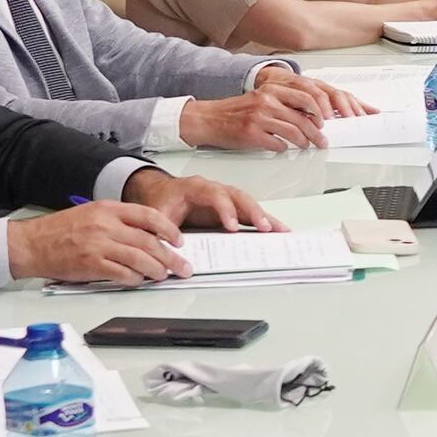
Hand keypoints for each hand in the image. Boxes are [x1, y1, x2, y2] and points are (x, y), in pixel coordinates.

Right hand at [9, 201, 187, 286]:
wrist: (32, 244)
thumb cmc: (60, 230)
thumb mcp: (91, 213)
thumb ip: (118, 221)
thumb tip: (147, 238)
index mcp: (108, 209)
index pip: (148, 215)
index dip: (168, 229)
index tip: (179, 240)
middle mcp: (106, 225)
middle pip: (149, 240)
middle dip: (170, 256)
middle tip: (182, 266)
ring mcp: (99, 245)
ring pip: (140, 258)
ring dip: (156, 270)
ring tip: (164, 275)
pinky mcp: (92, 264)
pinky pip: (122, 274)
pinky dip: (135, 279)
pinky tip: (139, 281)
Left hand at [131, 170, 270, 232]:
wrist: (161, 193)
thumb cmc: (161, 201)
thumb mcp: (156, 214)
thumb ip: (161, 230)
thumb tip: (166, 250)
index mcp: (195, 187)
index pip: (215, 194)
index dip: (225, 210)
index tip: (232, 227)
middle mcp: (214, 190)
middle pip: (238, 196)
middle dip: (253, 211)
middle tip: (264, 227)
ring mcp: (224, 198)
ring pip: (247, 204)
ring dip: (263, 217)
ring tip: (279, 231)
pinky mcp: (230, 209)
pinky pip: (249, 213)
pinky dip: (263, 221)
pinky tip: (277, 230)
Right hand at [182, 79, 325, 151]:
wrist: (209, 119)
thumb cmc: (236, 111)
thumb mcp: (261, 99)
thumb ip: (282, 104)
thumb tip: (308, 116)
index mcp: (271, 90)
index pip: (306, 97)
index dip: (319, 111)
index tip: (325, 121)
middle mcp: (267, 101)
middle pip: (303, 118)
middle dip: (317, 133)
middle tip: (322, 140)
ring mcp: (259, 118)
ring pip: (293, 133)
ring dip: (304, 142)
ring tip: (307, 145)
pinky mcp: (252, 134)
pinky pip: (277, 144)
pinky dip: (283, 148)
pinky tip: (283, 148)